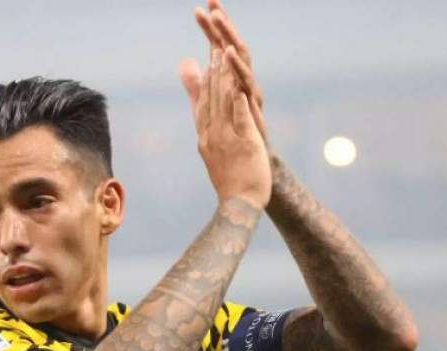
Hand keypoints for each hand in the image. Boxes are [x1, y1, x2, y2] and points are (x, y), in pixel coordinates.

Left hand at [180, 0, 266, 140]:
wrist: (248, 165)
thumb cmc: (233, 133)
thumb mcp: (210, 105)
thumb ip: (197, 84)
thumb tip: (185, 62)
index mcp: (231, 80)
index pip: (219, 47)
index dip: (210, 29)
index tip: (199, 8)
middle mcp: (243, 83)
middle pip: (232, 49)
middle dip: (223, 27)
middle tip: (213, 6)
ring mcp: (250, 96)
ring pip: (241, 64)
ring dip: (230, 43)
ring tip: (220, 25)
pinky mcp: (254, 110)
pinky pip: (246, 87)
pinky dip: (238, 71)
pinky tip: (228, 56)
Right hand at [185, 46, 270, 209]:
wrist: (238, 205)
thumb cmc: (229, 180)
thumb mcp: (213, 153)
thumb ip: (210, 135)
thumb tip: (205, 127)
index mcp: (205, 136)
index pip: (202, 103)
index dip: (204, 80)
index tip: (206, 60)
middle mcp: (212, 135)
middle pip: (211, 99)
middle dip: (213, 72)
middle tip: (214, 48)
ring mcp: (227, 140)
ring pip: (224, 105)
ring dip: (224, 80)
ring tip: (224, 58)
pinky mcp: (244, 145)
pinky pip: (240, 121)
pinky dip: (239, 104)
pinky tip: (240, 89)